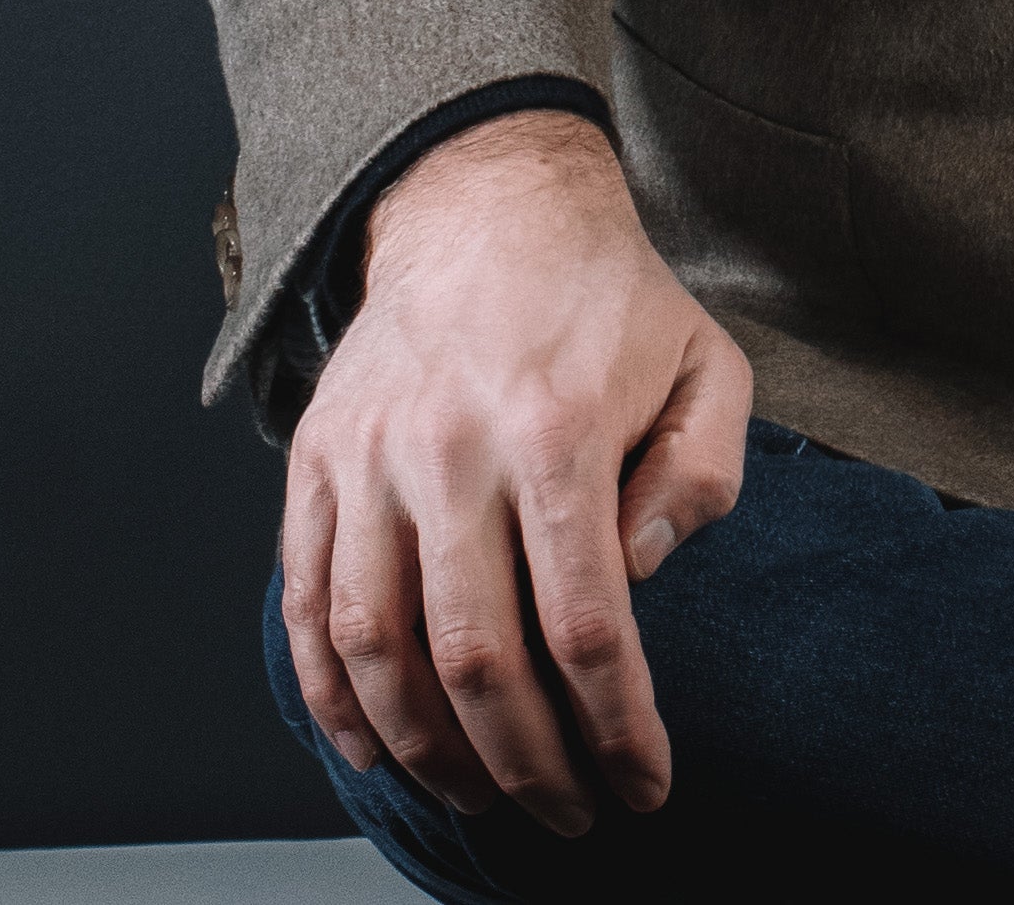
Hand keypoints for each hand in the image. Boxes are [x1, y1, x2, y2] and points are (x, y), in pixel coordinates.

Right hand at [280, 107, 752, 838]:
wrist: (484, 200)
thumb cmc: (607, 297)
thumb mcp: (706, 361)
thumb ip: (700, 475)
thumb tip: (638, 577)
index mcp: (559, 425)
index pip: (586, 624)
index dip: (617, 729)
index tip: (644, 784)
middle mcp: (454, 446)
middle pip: (478, 659)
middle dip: (529, 766)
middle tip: (568, 812)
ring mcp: (373, 455)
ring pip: (379, 649)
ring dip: (429, 751)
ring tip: (479, 794)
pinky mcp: (316, 460)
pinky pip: (308, 605)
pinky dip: (332, 697)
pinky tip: (376, 748)